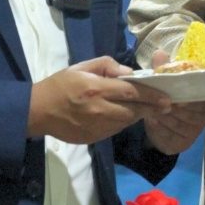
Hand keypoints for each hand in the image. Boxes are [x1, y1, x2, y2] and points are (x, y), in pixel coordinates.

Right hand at [29, 56, 165, 144]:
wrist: (38, 111)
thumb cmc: (60, 85)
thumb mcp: (80, 67)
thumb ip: (106, 65)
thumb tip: (128, 72)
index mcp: (96, 89)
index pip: (131, 92)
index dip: (151, 95)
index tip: (167, 97)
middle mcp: (99, 110)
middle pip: (133, 111)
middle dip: (151, 108)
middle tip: (166, 106)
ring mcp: (96, 127)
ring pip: (126, 122)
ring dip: (137, 115)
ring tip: (146, 109)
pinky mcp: (94, 138)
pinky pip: (115, 130)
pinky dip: (122, 123)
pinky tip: (123, 116)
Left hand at [143, 50, 204, 153]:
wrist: (156, 123)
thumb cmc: (164, 96)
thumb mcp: (164, 80)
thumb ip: (163, 68)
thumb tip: (159, 53)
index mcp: (204, 97)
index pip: (202, 97)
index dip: (189, 95)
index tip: (176, 94)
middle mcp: (203, 115)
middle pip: (191, 112)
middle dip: (173, 106)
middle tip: (159, 101)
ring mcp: (194, 131)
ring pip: (181, 124)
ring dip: (165, 116)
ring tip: (152, 110)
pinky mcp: (182, 143)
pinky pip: (172, 136)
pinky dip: (160, 128)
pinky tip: (152, 121)